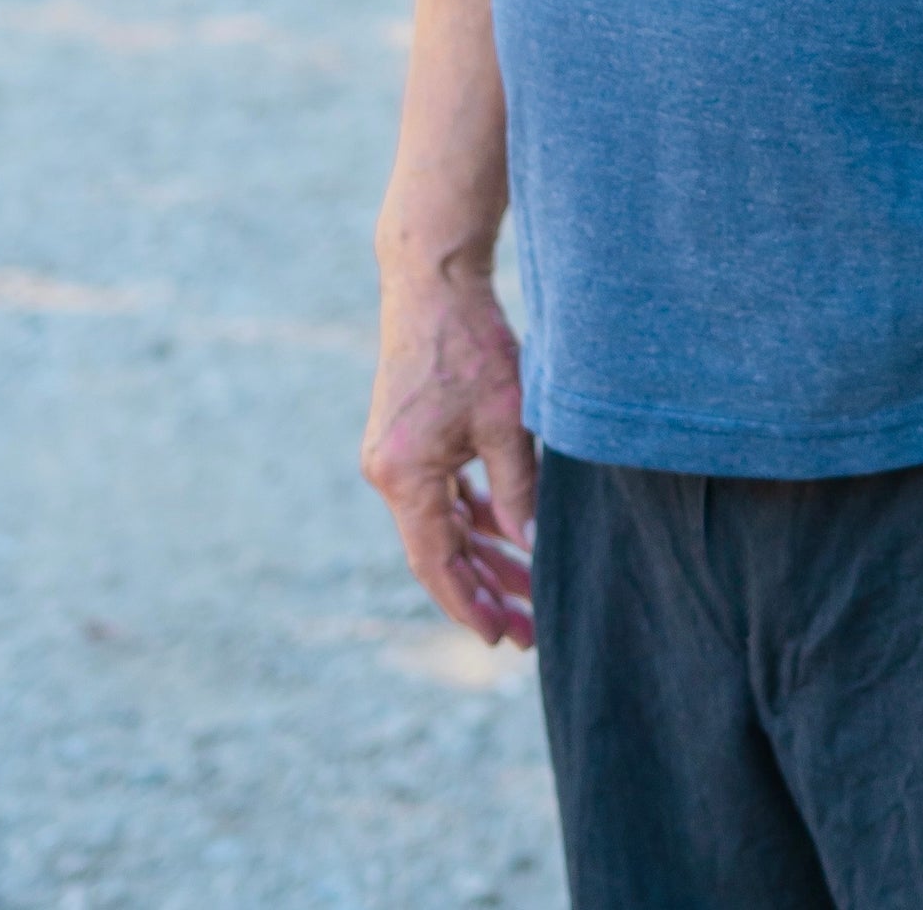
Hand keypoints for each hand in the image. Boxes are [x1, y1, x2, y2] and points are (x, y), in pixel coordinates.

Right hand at [362, 262, 538, 648]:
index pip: (437, 563)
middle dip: (484, 591)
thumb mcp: (506, 421)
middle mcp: (389, 476)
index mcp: (405, 479)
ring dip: (484, 554)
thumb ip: (518, 488)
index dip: (470, 605)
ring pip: (444, 525)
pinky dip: (473, 517)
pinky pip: (442, 495)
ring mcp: (396, 458)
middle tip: (527, 630)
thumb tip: (534, 548)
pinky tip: (508, 536)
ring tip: (531, 588)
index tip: (501, 638)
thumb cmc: (471, 347)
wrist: (433, 284)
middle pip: (440, 551)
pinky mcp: (409, 439)